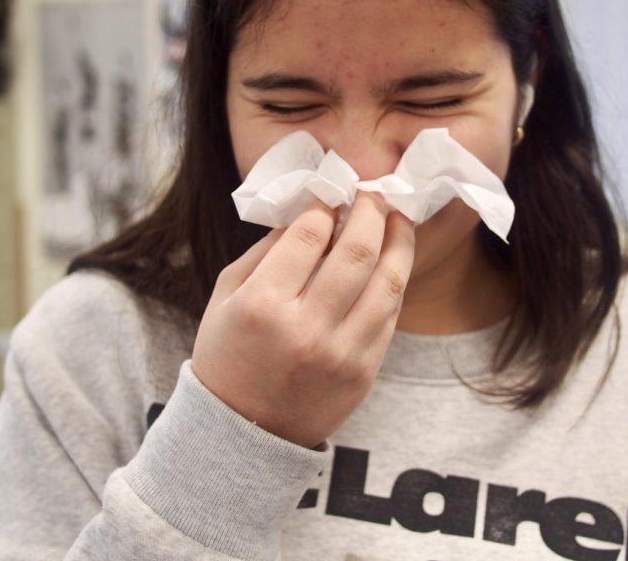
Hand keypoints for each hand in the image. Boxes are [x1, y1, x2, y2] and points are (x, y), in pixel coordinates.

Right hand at [191, 194, 415, 447]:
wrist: (242, 434)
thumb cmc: (229, 353)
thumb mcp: (228, 295)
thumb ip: (268, 249)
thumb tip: (313, 209)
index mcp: (264, 304)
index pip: (310, 234)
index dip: (326, 205)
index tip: (332, 193)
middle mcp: (306, 329)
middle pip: (358, 251)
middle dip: (371, 211)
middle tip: (374, 193)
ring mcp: (341, 354)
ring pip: (388, 282)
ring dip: (399, 241)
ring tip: (398, 218)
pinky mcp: (364, 372)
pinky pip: (390, 316)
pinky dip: (394, 281)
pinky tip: (392, 261)